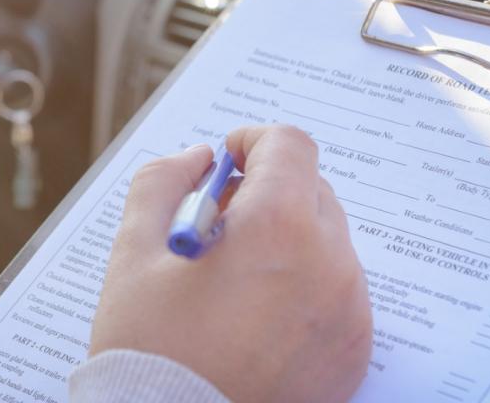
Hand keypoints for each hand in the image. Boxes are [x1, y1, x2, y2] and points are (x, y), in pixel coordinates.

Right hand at [90, 125, 371, 402]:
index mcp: (278, 225)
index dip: (254, 141)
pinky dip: (306, 282)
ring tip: (238, 276)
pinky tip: (260, 312)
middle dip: (267, 190)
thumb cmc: (151, 346)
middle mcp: (329, 261)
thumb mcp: (134, 250)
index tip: (229, 159)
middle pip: (310, 188)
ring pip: (326, 238)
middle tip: (222, 223)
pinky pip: (338, 288)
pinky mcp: (354, 348)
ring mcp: (348, 309)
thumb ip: (163, 182)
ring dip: (288, 236)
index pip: (290, 145)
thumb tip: (200, 158)